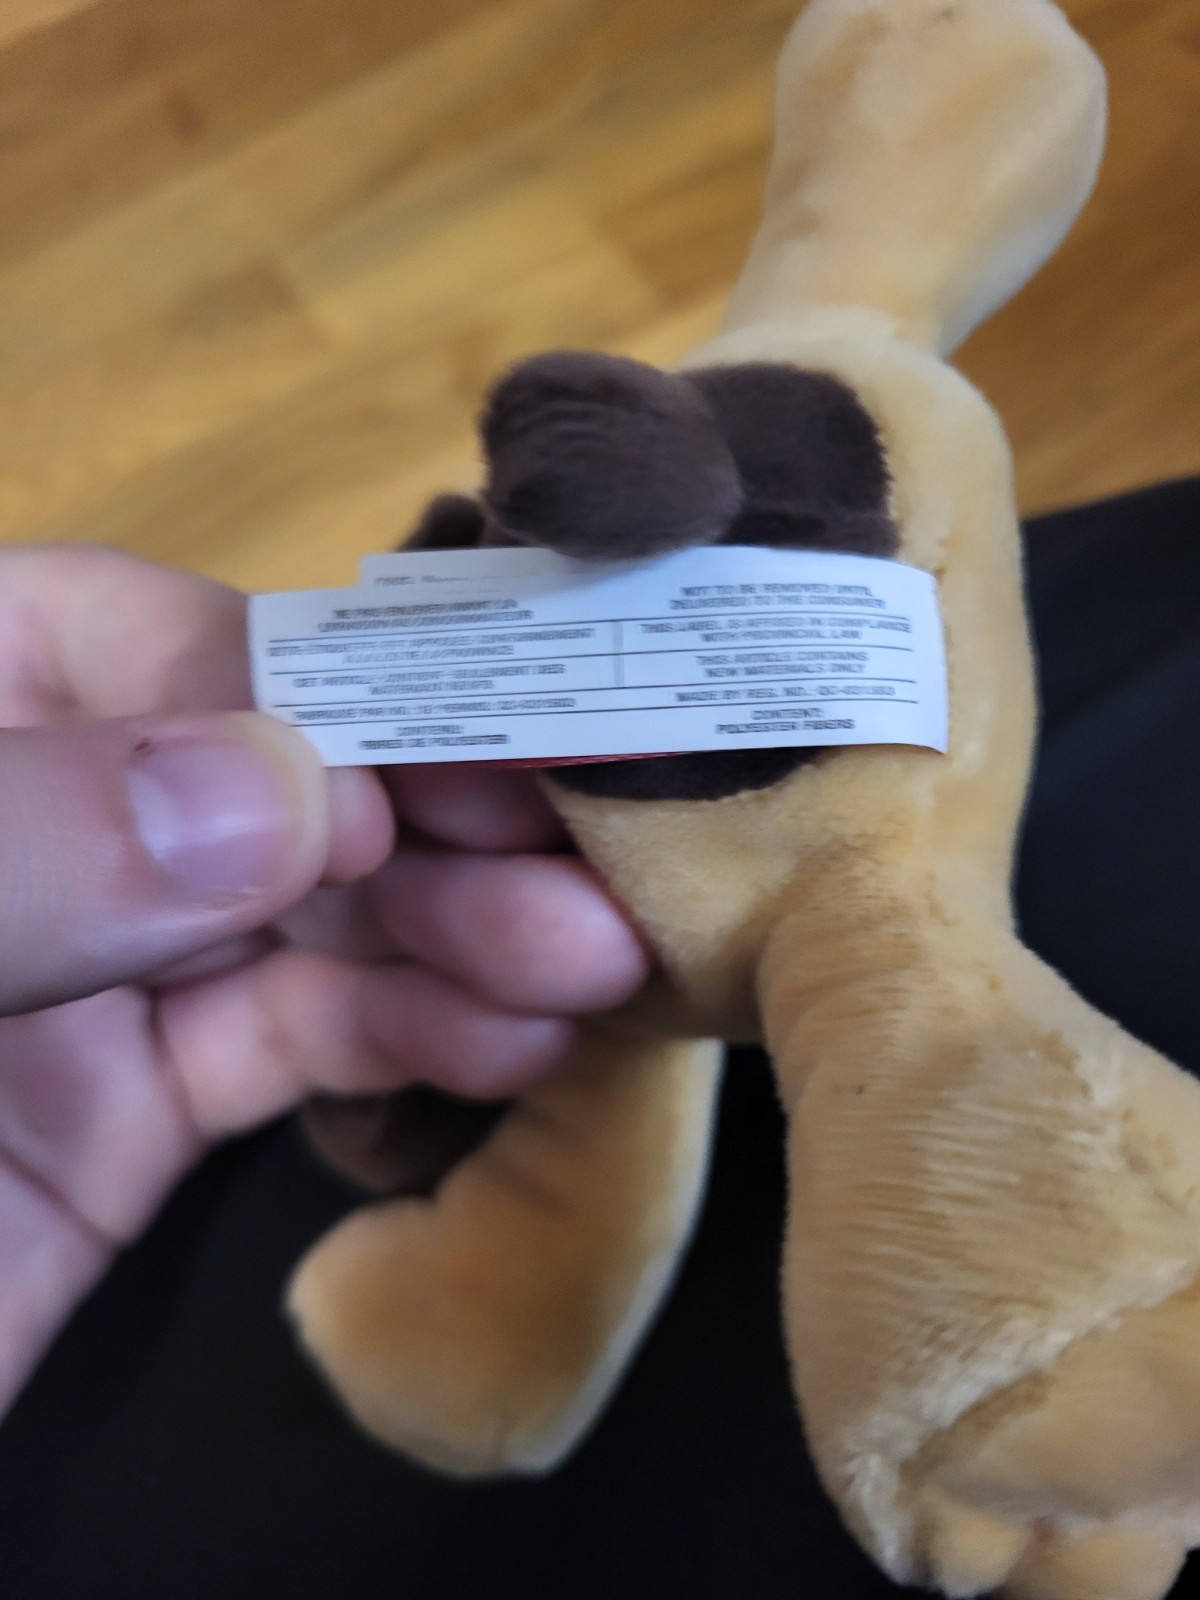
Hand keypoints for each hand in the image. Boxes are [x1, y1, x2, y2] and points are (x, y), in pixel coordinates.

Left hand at [0, 546, 647, 1416]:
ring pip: (306, 914)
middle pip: (269, 780)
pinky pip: (289, 1043)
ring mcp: (81, 969)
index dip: (333, 694)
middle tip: (597, 867)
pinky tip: (521, 1038)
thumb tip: (280, 790)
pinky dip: (409, 1037)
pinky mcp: (125, 1111)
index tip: (475, 764)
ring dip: (459, 936)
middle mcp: (28, 820)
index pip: (160, 648)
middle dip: (437, 822)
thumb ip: (17, 845)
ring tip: (600, 963)